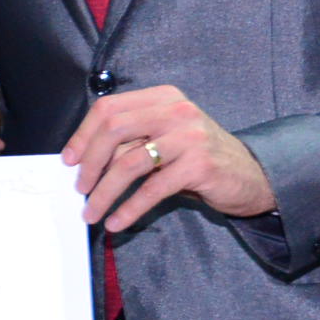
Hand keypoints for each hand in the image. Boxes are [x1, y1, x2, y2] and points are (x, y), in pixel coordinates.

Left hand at [61, 85, 273, 230]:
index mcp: (162, 98)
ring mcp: (190, 136)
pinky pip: (151, 189)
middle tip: (80, 189)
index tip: (68, 162)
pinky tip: (117, 222)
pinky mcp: (199, 165)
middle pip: (113, 130)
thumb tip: (82, 161)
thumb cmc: (198, 158)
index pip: (108, 109)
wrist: (251, 175)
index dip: (82, 136)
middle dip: (90, 164)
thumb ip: (132, 139)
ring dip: (104, 193)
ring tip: (92, 212)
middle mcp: (176, 110)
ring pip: (129, 163)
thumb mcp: (165, 137)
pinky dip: (129, 209)